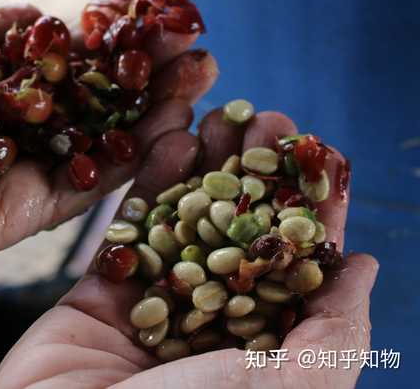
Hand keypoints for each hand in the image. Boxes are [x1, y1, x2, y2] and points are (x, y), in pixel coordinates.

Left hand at [0, 0, 217, 280]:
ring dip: (149, 118)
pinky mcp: (12, 220)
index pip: (63, 69)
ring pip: (93, 151)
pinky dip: (123, 164)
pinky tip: (166, 130)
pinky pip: (77, 192)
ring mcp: (12, 179)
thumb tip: (34, 12)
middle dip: (144, 81)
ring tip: (197, 83)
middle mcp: (5, 138)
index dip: (108, 45)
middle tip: (196, 53)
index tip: (152, 16)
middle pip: (89, 110)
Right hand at [0, 110, 377, 388]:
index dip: (313, 212)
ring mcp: (156, 306)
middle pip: (242, 235)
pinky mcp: (104, 293)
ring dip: (207, 167)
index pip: (297, 271)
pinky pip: (130, 230)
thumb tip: (364, 270)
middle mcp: (210, 325)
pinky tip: (171, 139)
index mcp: (259, 353)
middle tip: (268, 120)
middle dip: (259, 176)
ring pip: (188, 223)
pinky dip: (150, 184)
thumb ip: (330, 337)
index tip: (322, 156)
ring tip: (223, 114)